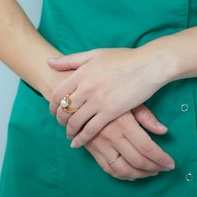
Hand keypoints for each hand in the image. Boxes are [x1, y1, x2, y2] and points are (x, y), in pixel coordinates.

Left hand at [47, 47, 166, 147]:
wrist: (147, 65)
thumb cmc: (123, 58)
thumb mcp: (95, 54)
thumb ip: (71, 60)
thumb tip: (49, 62)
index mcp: (81, 72)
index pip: (58, 93)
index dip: (52, 104)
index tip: (54, 110)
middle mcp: (86, 87)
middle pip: (64, 109)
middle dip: (59, 119)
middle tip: (61, 124)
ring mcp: (98, 100)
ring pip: (74, 121)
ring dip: (69, 130)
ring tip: (69, 134)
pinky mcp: (110, 112)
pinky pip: (90, 129)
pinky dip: (81, 138)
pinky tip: (77, 142)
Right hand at [83, 104, 175, 179]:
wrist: (79, 95)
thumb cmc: (108, 93)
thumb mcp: (129, 99)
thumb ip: (146, 116)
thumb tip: (163, 131)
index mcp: (124, 123)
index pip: (146, 148)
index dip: (160, 158)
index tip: (171, 163)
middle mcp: (112, 137)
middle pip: (137, 161)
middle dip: (154, 168)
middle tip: (164, 168)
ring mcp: (100, 145)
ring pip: (122, 169)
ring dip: (139, 175)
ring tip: (151, 172)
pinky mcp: (92, 150)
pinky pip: (108, 169)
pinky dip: (122, 175)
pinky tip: (132, 173)